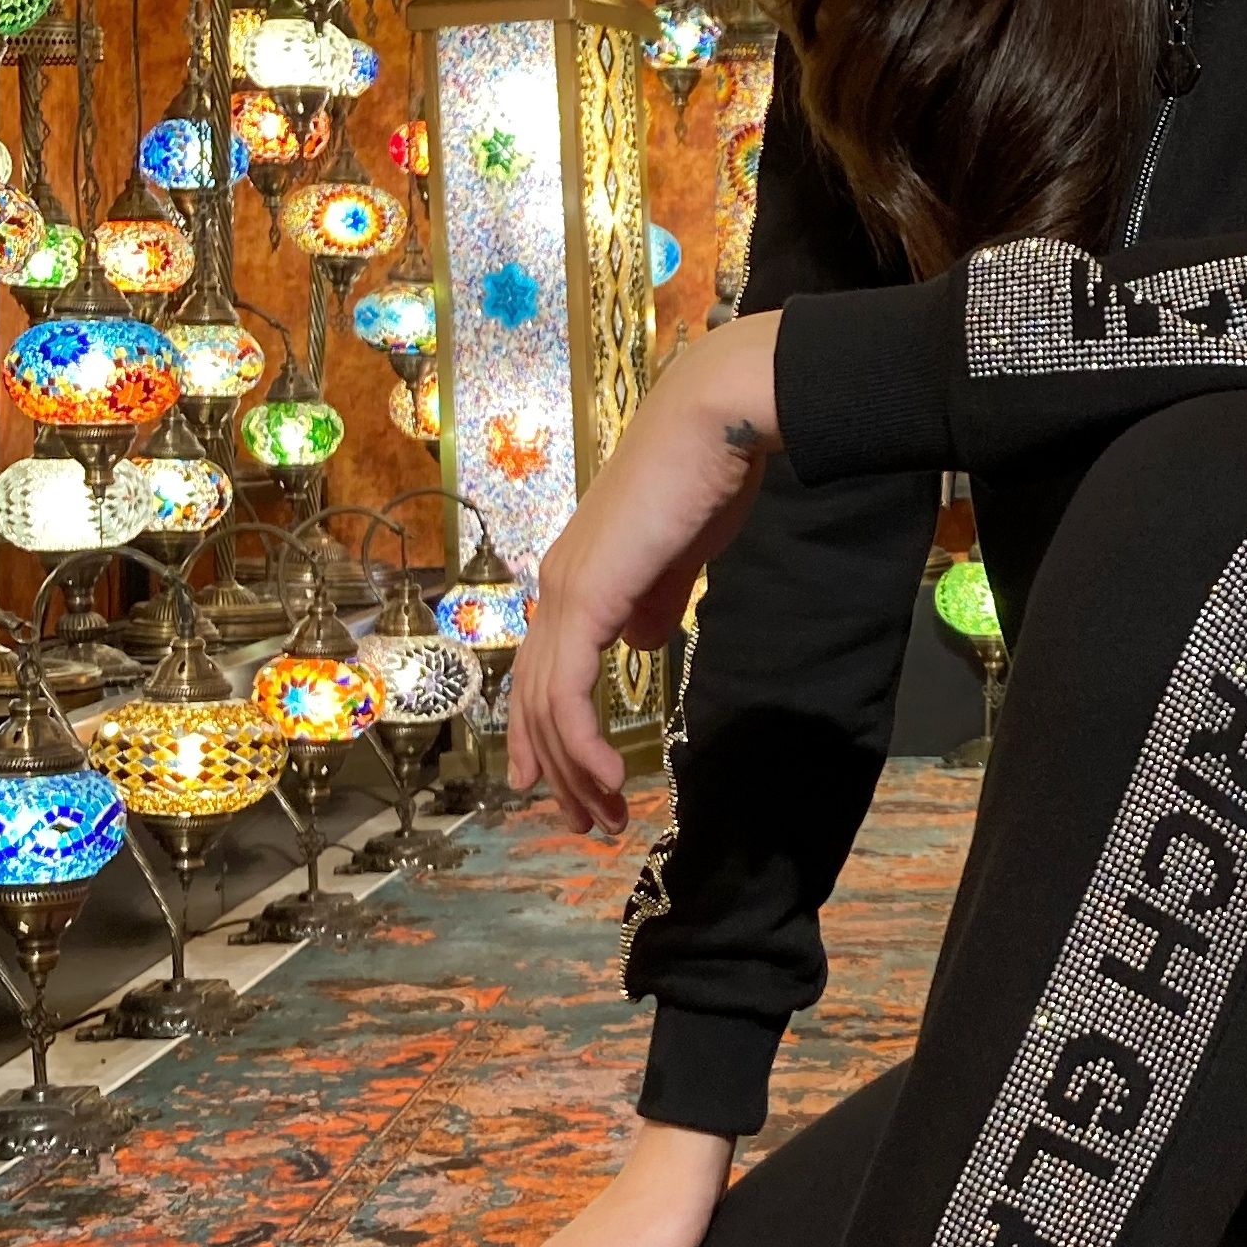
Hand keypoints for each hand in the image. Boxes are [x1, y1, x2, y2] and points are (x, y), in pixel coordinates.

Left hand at [510, 311, 782, 834]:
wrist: (712, 425)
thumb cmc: (704, 478)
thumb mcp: (677, 557)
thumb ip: (653, 600)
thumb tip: (638, 641)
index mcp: (575, 577)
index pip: (544, 670)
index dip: (545, 732)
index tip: (559, 783)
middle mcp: (556, 587)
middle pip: (535, 699)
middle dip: (556, 770)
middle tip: (583, 821)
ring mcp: (564, 592)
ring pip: (546, 707)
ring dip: (572, 770)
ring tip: (601, 815)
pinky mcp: (585, 599)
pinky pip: (568, 692)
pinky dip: (581, 743)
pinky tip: (609, 774)